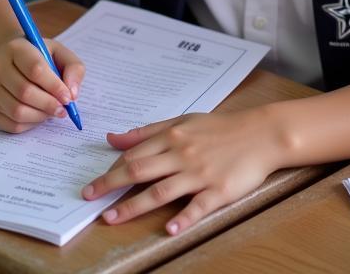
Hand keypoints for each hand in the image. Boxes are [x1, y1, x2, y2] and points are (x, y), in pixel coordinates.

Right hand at [0, 36, 84, 132]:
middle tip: (63, 109)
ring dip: (41, 116)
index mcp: (15, 48)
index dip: (55, 87)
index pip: (35, 70)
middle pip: (25, 93)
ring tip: (52, 111)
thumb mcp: (59, 52)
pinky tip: (38, 115)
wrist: (8, 58)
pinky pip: (11, 124)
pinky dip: (30, 124)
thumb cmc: (37, 56)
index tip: (68, 97)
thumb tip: (72, 93)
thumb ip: (73, 68)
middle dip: (49, 104)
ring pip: (17, 111)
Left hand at [82, 108, 281, 235]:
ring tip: (112, 218)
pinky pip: (198, 206)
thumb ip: (147, 132)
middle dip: (110, 185)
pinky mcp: (219, 190)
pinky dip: (183, 217)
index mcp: (173, 136)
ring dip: (134, 206)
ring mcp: (200, 174)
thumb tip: (113, 138)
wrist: (261, 133)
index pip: (134, 155)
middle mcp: (182, 154)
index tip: (92, 184)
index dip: (110, 170)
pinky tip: (169, 229)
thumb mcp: (183, 121)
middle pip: (139, 171)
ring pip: (161, 191)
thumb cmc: (221, 128)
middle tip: (88, 198)